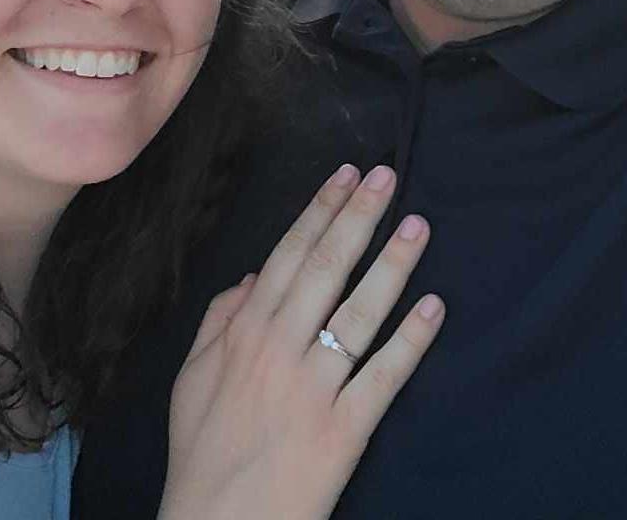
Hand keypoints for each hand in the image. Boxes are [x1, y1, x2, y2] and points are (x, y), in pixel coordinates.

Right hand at [157, 165, 443, 519]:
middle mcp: (281, 349)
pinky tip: (434, 307)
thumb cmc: (203, 452)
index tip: (347, 174)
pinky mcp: (345, 428)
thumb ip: (218, 319)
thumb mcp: (191, 377)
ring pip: (360, 312)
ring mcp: (316, 387)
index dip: (321, 210)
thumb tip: (252, 274)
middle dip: (359, 216)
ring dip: (393, 264)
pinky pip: (384, 375)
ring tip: (419, 226)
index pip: (290, 254)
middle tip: (389, 177)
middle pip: (328, 268)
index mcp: (245, 331)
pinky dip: (412, 340)